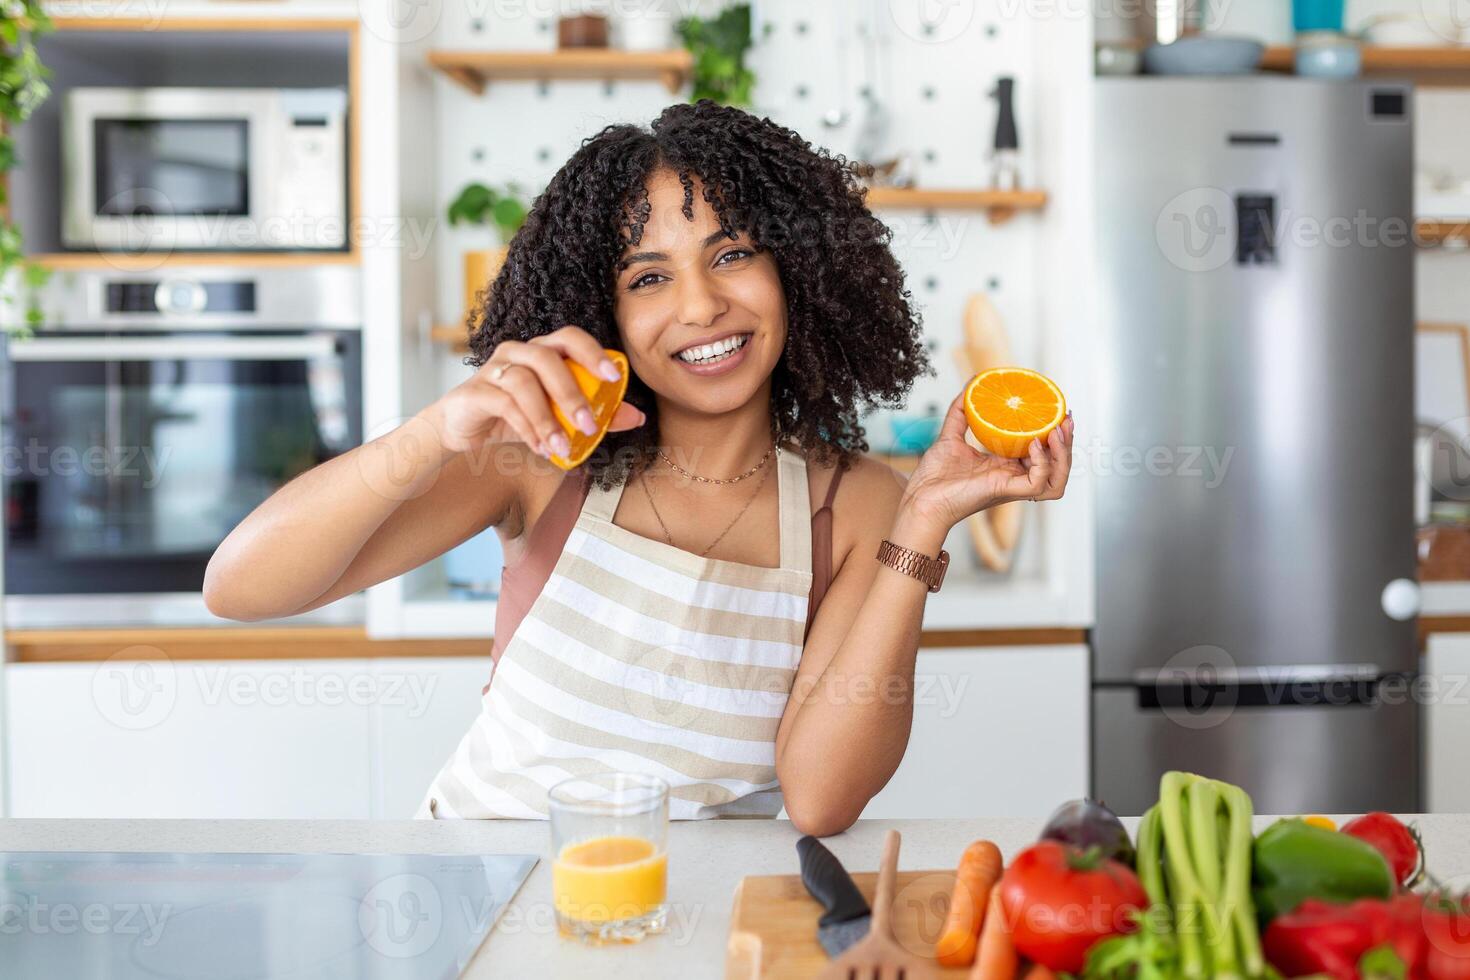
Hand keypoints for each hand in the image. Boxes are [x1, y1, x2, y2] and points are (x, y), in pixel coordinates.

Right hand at [422, 326, 644, 454]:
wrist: (465, 431)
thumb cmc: (515, 417)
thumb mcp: (559, 417)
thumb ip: (596, 414)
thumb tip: (636, 416)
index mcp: (542, 351)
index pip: (570, 338)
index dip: (592, 352)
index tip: (614, 376)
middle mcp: (517, 352)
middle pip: (547, 358)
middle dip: (572, 393)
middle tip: (590, 425)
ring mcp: (493, 369)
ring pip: (523, 382)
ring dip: (547, 418)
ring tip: (563, 447)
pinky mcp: (475, 391)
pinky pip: (504, 404)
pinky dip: (526, 428)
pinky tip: (540, 448)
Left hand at [900, 392, 1073, 533]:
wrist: (920, 499)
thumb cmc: (934, 477)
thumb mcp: (950, 437)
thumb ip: (960, 412)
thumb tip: (968, 386)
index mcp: (1006, 467)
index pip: (1043, 453)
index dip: (1056, 436)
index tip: (1059, 413)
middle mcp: (1014, 477)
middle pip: (1057, 466)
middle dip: (1067, 443)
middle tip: (1065, 419)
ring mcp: (1011, 486)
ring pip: (1056, 478)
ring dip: (1063, 455)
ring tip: (1057, 431)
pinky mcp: (1005, 491)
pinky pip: (1037, 482)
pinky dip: (1042, 462)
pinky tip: (1033, 444)